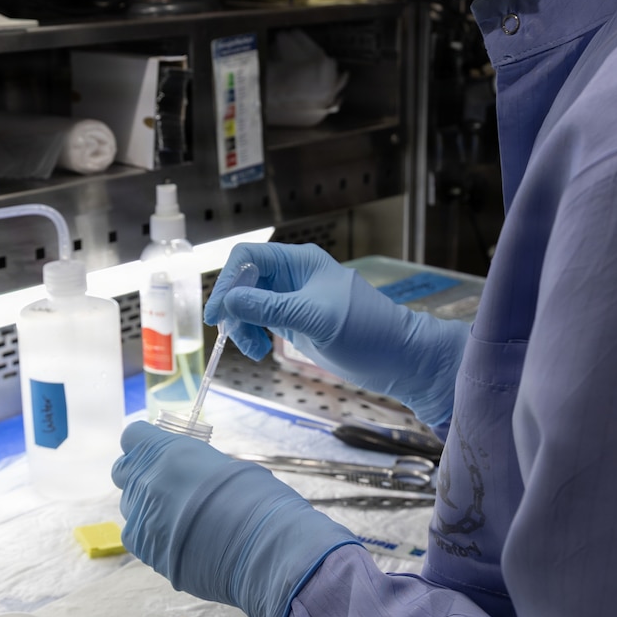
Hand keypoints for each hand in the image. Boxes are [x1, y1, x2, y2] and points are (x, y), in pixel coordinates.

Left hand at [113, 421, 358, 616]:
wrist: (262, 548)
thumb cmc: (257, 501)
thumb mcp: (225, 466)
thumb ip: (193, 466)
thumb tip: (188, 473)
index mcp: (168, 452)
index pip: (132, 435)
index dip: (144, 444)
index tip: (159, 453)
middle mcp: (147, 480)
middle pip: (123, 470)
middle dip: (140, 475)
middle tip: (166, 486)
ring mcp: (141, 516)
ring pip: (130, 506)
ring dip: (147, 507)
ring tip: (180, 520)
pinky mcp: (144, 549)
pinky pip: (137, 536)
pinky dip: (152, 535)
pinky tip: (180, 542)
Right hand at [203, 243, 467, 426]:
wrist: (398, 358)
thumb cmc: (365, 332)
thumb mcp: (314, 318)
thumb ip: (269, 308)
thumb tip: (228, 301)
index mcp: (299, 261)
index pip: (247, 258)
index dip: (227, 282)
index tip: (217, 315)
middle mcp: (292, 275)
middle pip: (243, 282)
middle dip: (234, 310)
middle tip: (237, 340)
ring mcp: (292, 299)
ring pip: (248, 304)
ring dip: (242, 327)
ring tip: (254, 352)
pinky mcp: (294, 320)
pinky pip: (260, 321)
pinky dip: (253, 335)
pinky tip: (261, 352)